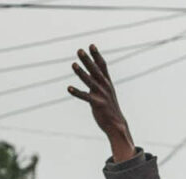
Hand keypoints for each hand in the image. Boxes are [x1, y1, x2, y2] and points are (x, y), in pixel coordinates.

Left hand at [67, 44, 135, 162]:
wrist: (117, 125)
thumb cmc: (110, 108)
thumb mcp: (108, 93)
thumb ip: (100, 81)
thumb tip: (94, 71)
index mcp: (108, 83)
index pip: (102, 66)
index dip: (96, 55)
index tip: (91, 45)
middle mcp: (105, 87)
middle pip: (95, 70)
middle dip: (87, 60)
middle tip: (79, 50)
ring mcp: (102, 95)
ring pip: (90, 81)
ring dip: (81, 72)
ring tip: (73, 64)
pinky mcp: (97, 104)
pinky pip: (85, 97)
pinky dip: (77, 92)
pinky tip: (68, 88)